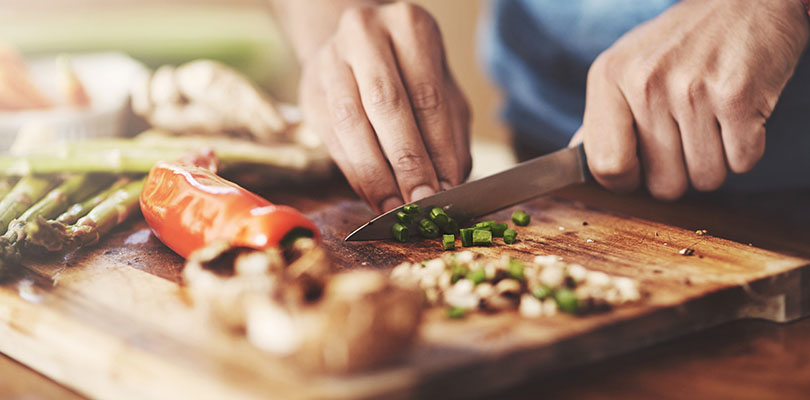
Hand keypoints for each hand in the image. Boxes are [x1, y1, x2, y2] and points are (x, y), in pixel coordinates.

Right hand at [298, 2, 470, 212]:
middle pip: (386, 104)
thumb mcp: (443, 93)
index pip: (427, 96)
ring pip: (351, 123)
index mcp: (409, 26)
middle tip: (421, 201)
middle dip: (406, 162)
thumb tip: (448, 185)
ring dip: (375, 173)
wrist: (357, 51)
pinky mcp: (309, 91)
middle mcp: (365, 34)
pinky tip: (373, 196)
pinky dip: (354, 173)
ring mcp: (330, 60)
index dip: (437, 148)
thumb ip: (449, 136)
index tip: (446, 189)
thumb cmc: (411, 76)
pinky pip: (331, 138)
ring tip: (395, 207)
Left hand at [572, 0, 809, 198]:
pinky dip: (745, 149)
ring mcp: (691, 89)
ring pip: (705, 179)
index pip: (606, 166)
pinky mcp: (737, 96)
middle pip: (663, 184)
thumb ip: (602, 116)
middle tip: (687, 136)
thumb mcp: (627, 65)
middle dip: (679, 174)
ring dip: (715, 162)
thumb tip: (576, 158)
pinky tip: (737, 115)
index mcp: (608, 76)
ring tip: (713, 121)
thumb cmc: (682, 41)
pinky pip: (742, 162)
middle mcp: (645, 82)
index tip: (640, 171)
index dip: (626, 182)